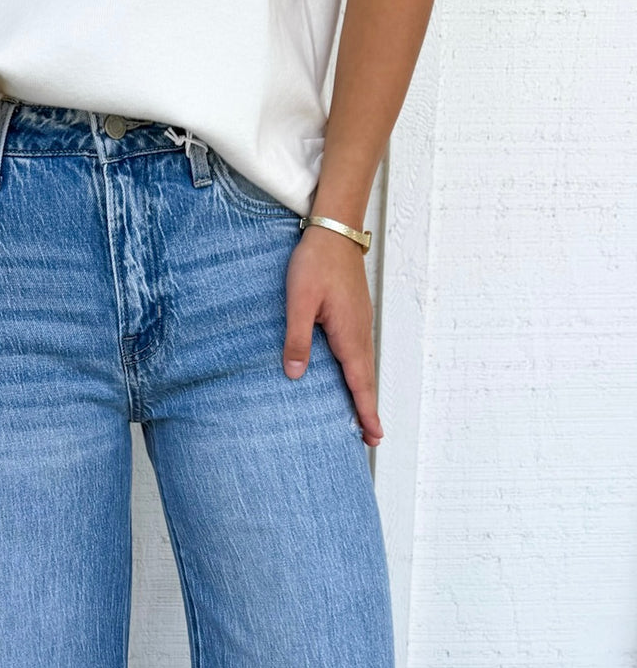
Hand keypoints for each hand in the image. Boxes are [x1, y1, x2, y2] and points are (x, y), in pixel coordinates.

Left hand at [282, 225, 383, 445]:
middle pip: (366, 380)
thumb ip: (297, 338)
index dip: (365, 411)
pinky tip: (351, 379)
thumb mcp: (299, 300)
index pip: (359, 382)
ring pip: (363, 367)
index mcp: (349, 334)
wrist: (334, 229)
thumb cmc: (315, 262)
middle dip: (368, 409)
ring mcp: (360, 324)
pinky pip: (359, 353)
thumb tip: (295, 374)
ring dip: (364, 393)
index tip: (373, 435)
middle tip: (371, 438)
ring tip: (363, 417)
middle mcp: (360, 332)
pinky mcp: (354, 316)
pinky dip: (359, 374)